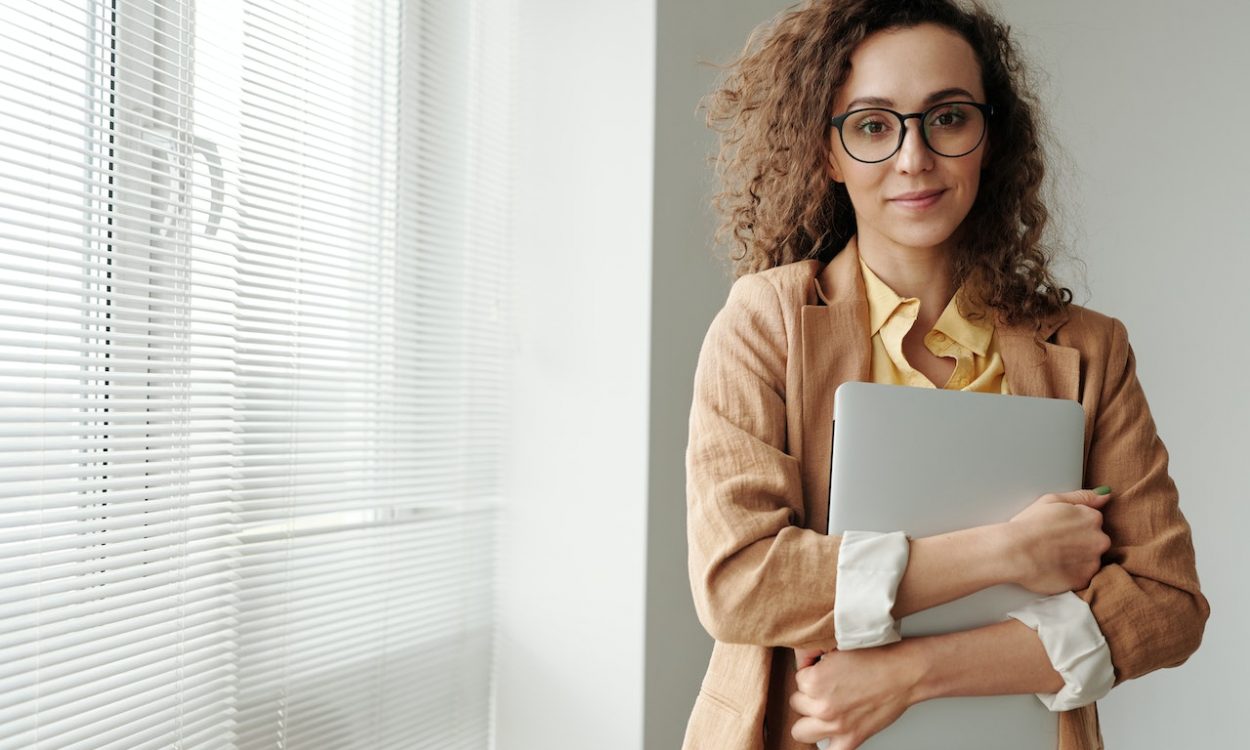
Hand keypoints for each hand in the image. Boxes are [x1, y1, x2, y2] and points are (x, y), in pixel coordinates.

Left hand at [789, 643, 922, 749]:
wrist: (904, 673)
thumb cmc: (876, 657)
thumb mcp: (836, 649)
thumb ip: (814, 658)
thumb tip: (803, 662)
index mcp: (814, 680)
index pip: (797, 680)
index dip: (811, 674)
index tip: (824, 672)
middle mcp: (822, 705)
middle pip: (797, 704)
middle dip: (809, 696)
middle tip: (826, 690)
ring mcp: (835, 725)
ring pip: (800, 731)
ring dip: (810, 720)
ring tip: (823, 710)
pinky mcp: (851, 739)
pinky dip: (830, 743)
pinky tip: (832, 734)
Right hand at [1005, 488, 1112, 594]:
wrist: (1014, 552)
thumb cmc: (1029, 524)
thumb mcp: (1052, 500)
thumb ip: (1083, 497)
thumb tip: (1105, 496)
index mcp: (1092, 518)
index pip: (1093, 522)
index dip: (1074, 526)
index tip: (1058, 529)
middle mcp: (1099, 540)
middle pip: (1095, 542)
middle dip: (1079, 543)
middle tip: (1055, 544)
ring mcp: (1093, 562)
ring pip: (1089, 561)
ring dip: (1076, 560)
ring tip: (1052, 557)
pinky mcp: (1083, 580)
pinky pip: (1080, 577)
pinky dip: (1069, 574)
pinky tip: (1053, 568)